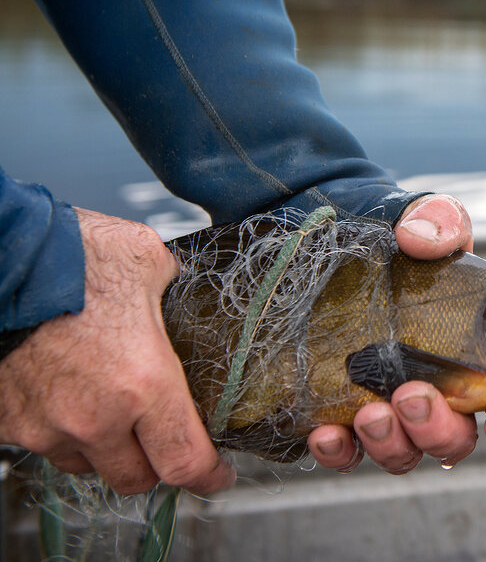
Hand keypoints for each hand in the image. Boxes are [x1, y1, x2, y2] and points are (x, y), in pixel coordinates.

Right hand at [0, 209, 234, 494]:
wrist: (5, 256)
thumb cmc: (71, 255)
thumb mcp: (149, 264)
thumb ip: (174, 293)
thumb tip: (186, 292)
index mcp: (144, 384)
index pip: (184, 462)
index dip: (207, 477)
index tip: (217, 475)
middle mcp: (94, 417)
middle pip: (135, 478)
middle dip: (154, 464)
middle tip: (164, 441)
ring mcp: (44, 425)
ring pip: (85, 463)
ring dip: (104, 447)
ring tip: (110, 408)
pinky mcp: (7, 421)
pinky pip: (42, 442)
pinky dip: (59, 428)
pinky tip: (68, 393)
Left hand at [306, 194, 485, 472]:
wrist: (322, 239)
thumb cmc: (390, 235)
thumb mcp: (419, 216)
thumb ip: (438, 220)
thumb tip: (420, 239)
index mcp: (479, 349)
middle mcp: (440, 388)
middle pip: (456, 438)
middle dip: (438, 429)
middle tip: (414, 396)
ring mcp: (390, 405)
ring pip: (405, 451)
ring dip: (392, 443)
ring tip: (370, 413)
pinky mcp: (341, 413)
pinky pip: (346, 452)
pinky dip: (339, 452)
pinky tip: (325, 433)